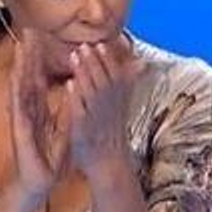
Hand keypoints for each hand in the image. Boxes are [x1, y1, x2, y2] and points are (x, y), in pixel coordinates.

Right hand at [6, 29, 73, 200]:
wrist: (39, 181)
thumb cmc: (49, 156)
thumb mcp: (65, 127)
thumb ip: (68, 108)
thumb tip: (76, 89)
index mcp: (38, 108)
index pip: (39, 78)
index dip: (40, 58)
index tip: (41, 37)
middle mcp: (27, 109)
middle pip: (27, 76)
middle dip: (28, 53)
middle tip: (29, 29)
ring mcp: (21, 117)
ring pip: (21, 85)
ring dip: (21, 65)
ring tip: (21, 44)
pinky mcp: (19, 128)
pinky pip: (19, 106)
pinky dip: (18, 90)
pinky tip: (17, 75)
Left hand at [64, 38, 139, 175]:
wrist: (110, 166)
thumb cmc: (113, 137)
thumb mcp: (124, 110)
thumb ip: (127, 86)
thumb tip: (141, 64)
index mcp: (119, 103)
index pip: (116, 78)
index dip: (109, 61)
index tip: (102, 45)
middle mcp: (110, 109)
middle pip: (104, 81)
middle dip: (95, 62)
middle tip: (85, 45)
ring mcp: (97, 119)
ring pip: (92, 92)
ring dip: (84, 73)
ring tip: (75, 56)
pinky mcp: (84, 130)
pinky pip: (80, 111)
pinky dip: (76, 97)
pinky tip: (69, 84)